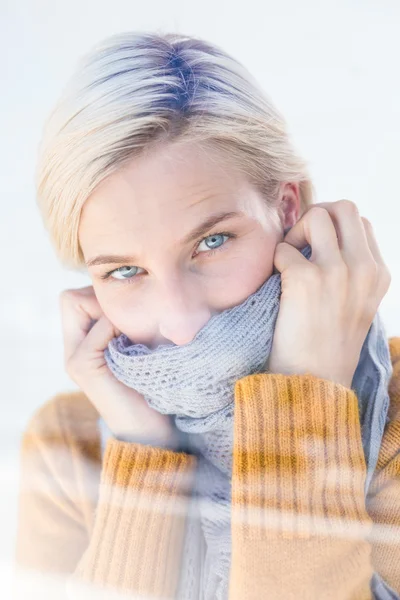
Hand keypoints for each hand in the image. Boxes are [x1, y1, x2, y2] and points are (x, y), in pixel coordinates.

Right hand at [59, 285, 178, 447]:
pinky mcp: (82, 368)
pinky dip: (115, 327)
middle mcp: (72, 349)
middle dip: (101, 300)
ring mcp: (73, 359)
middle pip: (71, 298)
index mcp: (83, 343)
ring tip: (131, 332)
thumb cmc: (152, 385)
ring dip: (110, 311)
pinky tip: (132, 343)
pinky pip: (96, 329)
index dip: (100, 297)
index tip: (128, 315)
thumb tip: (135, 293)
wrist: (151, 430)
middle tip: (127, 321)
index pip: (76, 297)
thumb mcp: (138, 347)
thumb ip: (126, 325)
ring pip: (78, 305)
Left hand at [266, 200, 390, 388]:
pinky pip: (284, 247)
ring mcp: (336, 271)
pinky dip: (276, 260)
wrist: (314, 382)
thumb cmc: (328, 346)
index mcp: (379, 274)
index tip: (317, 248)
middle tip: (301, 242)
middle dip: (317, 216)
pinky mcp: (305, 279)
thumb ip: (352, 271)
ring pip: (316, 216)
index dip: (335, 227)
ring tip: (289, 259)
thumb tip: (322, 238)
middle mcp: (364, 268)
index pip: (361, 223)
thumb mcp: (357, 305)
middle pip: (344, 207)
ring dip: (296, 232)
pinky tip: (278, 283)